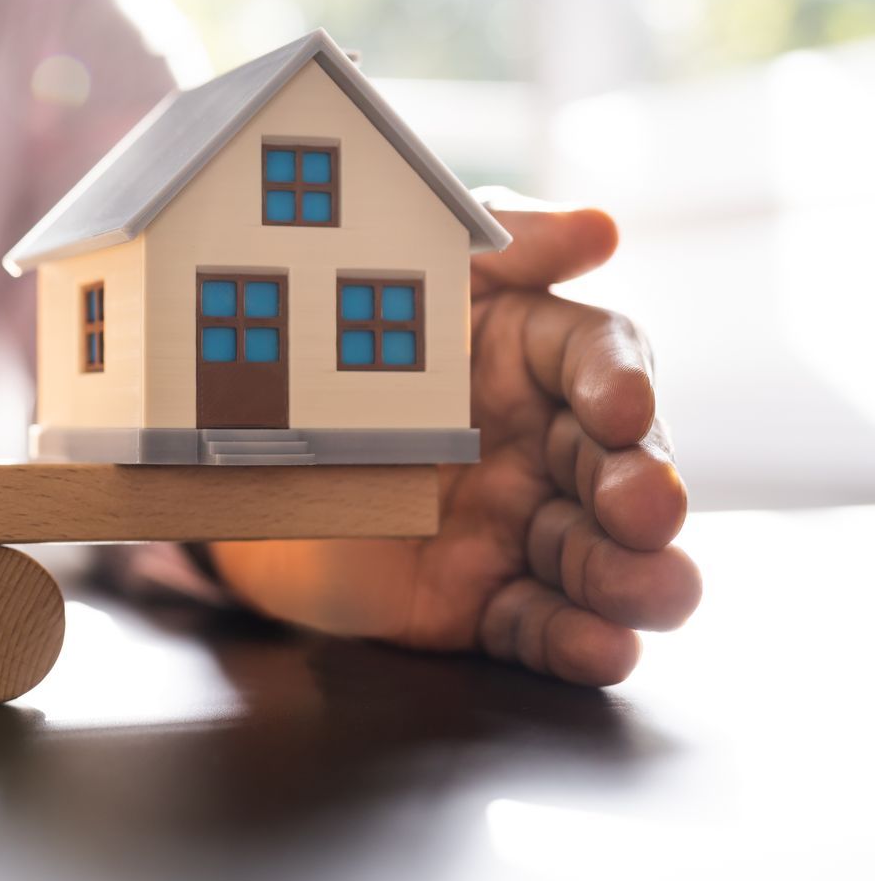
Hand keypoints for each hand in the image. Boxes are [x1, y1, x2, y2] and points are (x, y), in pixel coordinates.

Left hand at [206, 196, 700, 685]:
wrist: (221, 455)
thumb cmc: (322, 346)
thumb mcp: (402, 278)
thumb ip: (496, 246)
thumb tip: (599, 230)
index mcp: (531, 356)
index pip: (600, 361)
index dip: (622, 383)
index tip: (624, 408)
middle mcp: (541, 444)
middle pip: (619, 465)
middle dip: (644, 492)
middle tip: (646, 512)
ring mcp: (514, 528)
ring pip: (597, 556)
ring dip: (636, 578)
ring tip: (659, 592)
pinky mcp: (477, 602)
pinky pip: (535, 626)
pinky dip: (575, 644)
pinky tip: (605, 651)